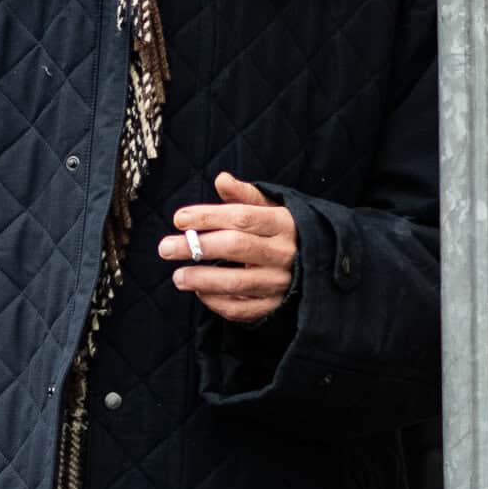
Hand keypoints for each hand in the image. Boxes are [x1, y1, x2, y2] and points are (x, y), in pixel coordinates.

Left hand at [159, 173, 297, 322]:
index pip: (241, 218)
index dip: (208, 217)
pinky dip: (217, 303)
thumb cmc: (286, 232)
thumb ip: (245, 195)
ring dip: (202, 280)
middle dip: (196, 247)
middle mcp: (283, 253)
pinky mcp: (274, 306)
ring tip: (177, 277)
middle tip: (165, 248)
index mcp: (282, 223)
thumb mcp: (271, 208)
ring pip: (236, 282)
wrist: (321, 264)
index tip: (179, 219)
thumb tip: (221, 179)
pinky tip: (200, 292)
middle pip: (235, 247)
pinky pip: (242, 308)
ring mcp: (279, 282)